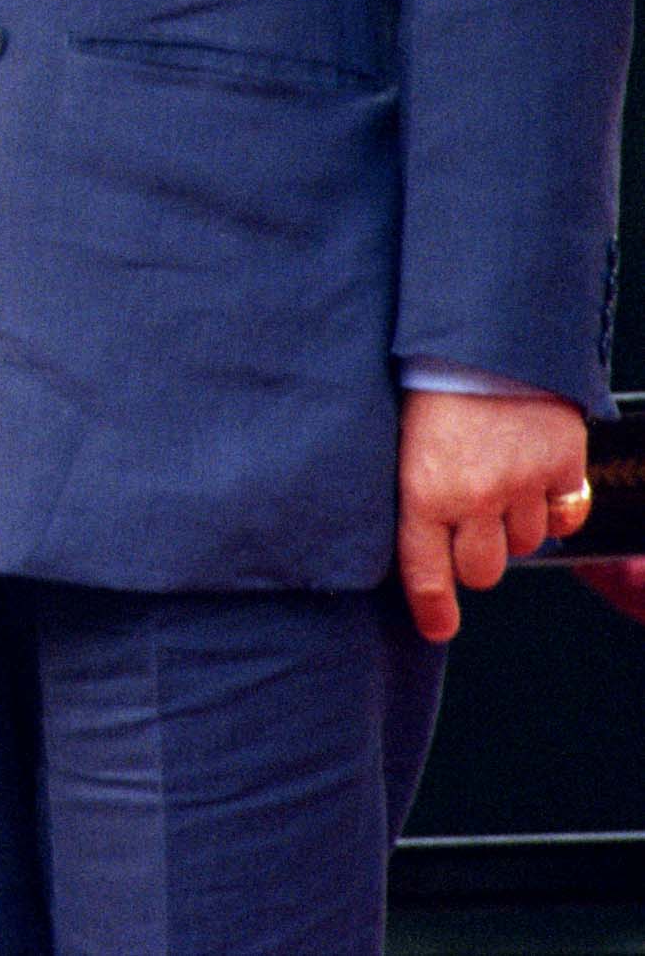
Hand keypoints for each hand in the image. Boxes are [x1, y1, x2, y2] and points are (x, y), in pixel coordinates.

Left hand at [398, 386, 588, 643]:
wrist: (479, 335)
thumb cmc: (423, 382)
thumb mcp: (397, 439)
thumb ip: (410, 488)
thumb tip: (417, 536)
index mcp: (420, 491)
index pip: (426, 572)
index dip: (433, 609)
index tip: (437, 627)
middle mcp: (475, 497)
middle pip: (482, 570)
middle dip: (472, 559)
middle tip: (464, 530)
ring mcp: (524, 484)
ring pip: (523, 544)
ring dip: (510, 528)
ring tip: (496, 488)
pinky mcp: (564, 465)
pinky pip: (565, 515)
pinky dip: (553, 509)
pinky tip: (537, 486)